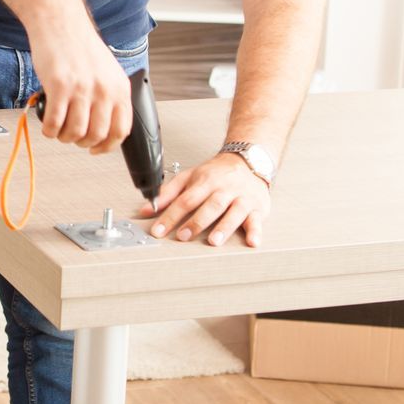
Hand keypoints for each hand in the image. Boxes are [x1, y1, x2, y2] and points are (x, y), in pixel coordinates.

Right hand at [29, 18, 132, 152]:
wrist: (60, 21)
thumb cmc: (79, 44)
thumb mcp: (106, 71)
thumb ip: (108, 96)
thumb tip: (101, 125)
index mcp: (119, 87)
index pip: (121, 130)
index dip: (107, 146)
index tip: (95, 149)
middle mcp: (103, 89)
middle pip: (97, 135)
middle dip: (82, 143)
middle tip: (72, 137)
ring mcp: (82, 88)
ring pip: (75, 133)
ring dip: (64, 137)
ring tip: (58, 130)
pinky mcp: (59, 86)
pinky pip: (54, 122)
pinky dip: (49, 129)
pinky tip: (47, 124)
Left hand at [141, 152, 270, 247]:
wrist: (248, 161)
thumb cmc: (217, 173)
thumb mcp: (189, 177)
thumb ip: (168, 193)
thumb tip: (145, 209)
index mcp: (205, 181)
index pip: (185, 200)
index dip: (170, 216)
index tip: (158, 231)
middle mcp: (224, 189)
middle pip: (210, 206)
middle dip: (196, 222)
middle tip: (183, 236)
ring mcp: (242, 198)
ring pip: (233, 212)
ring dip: (223, 228)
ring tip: (213, 241)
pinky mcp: (258, 208)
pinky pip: (257, 220)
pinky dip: (256, 232)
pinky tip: (252, 242)